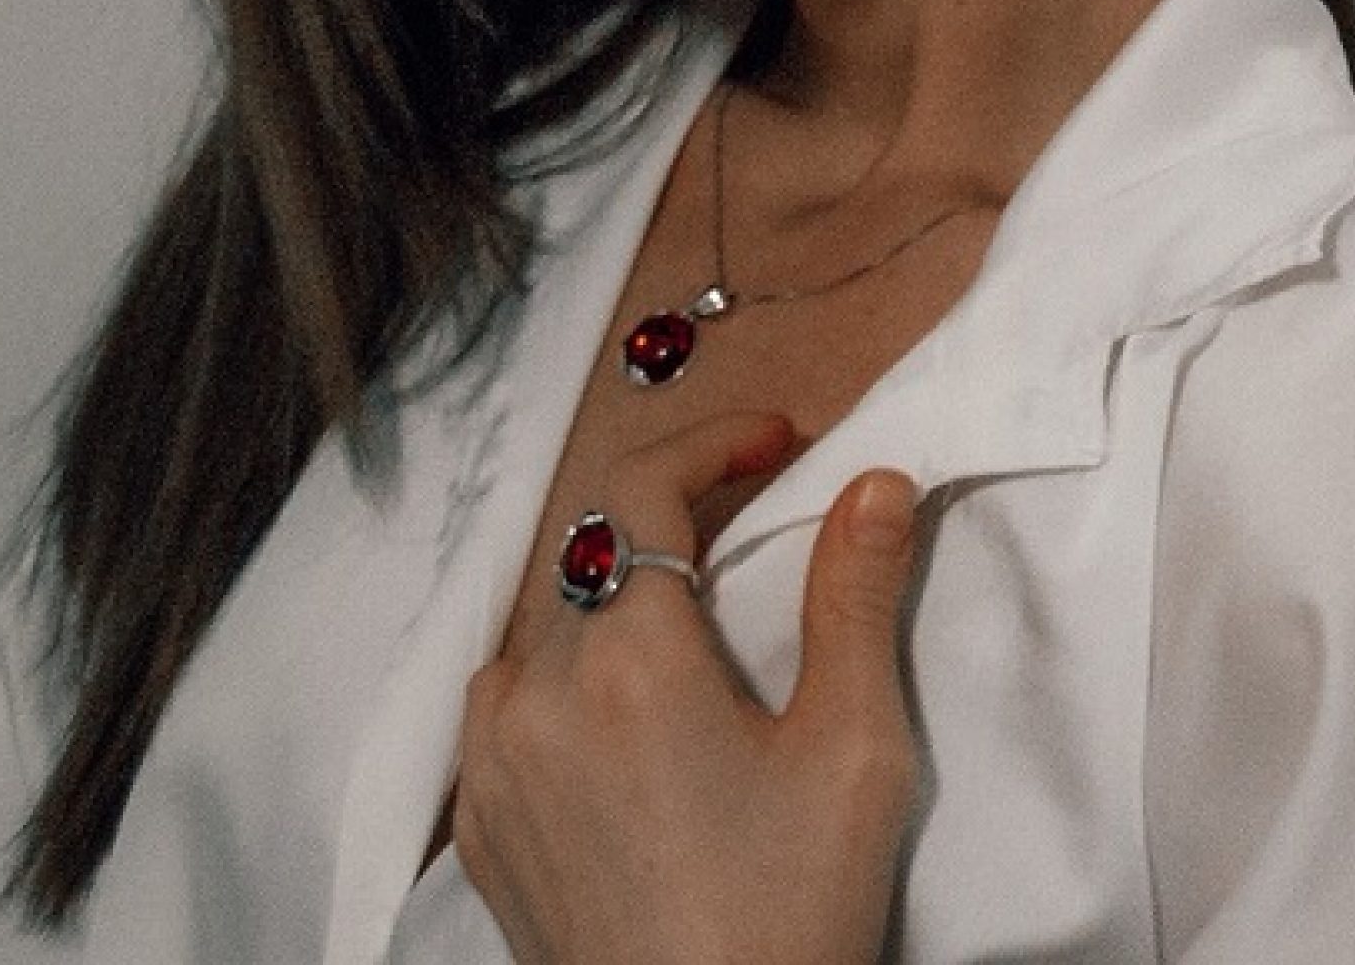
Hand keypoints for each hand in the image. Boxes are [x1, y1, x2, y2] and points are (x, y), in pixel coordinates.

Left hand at [454, 411, 921, 964]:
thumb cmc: (792, 916)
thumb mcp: (853, 754)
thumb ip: (858, 599)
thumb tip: (876, 483)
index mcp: (631, 661)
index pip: (642, 484)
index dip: (711, 441)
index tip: (777, 439)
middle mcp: (540, 694)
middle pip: (596, 548)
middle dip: (676, 520)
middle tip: (754, 536)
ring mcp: (494, 762)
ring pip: (549, 620)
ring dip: (616, 599)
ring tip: (693, 638)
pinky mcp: (479, 822)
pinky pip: (509, 702)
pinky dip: (564, 676)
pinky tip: (623, 718)